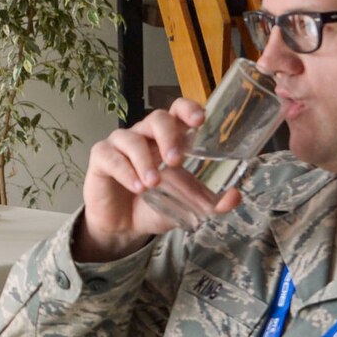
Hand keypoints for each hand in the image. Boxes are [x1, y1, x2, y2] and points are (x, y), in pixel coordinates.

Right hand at [76, 99, 242, 261]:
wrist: (123, 227)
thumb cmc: (153, 206)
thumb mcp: (186, 207)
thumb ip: (211, 203)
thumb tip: (235, 196)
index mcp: (167, 138)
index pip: (177, 111)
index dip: (188, 109)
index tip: (199, 121)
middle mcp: (145, 135)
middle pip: (157, 118)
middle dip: (168, 136)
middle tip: (176, 161)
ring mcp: (120, 145)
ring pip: (131, 138)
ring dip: (144, 160)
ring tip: (152, 184)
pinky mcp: (101, 159)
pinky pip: (110, 156)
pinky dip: (125, 171)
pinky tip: (136, 187)